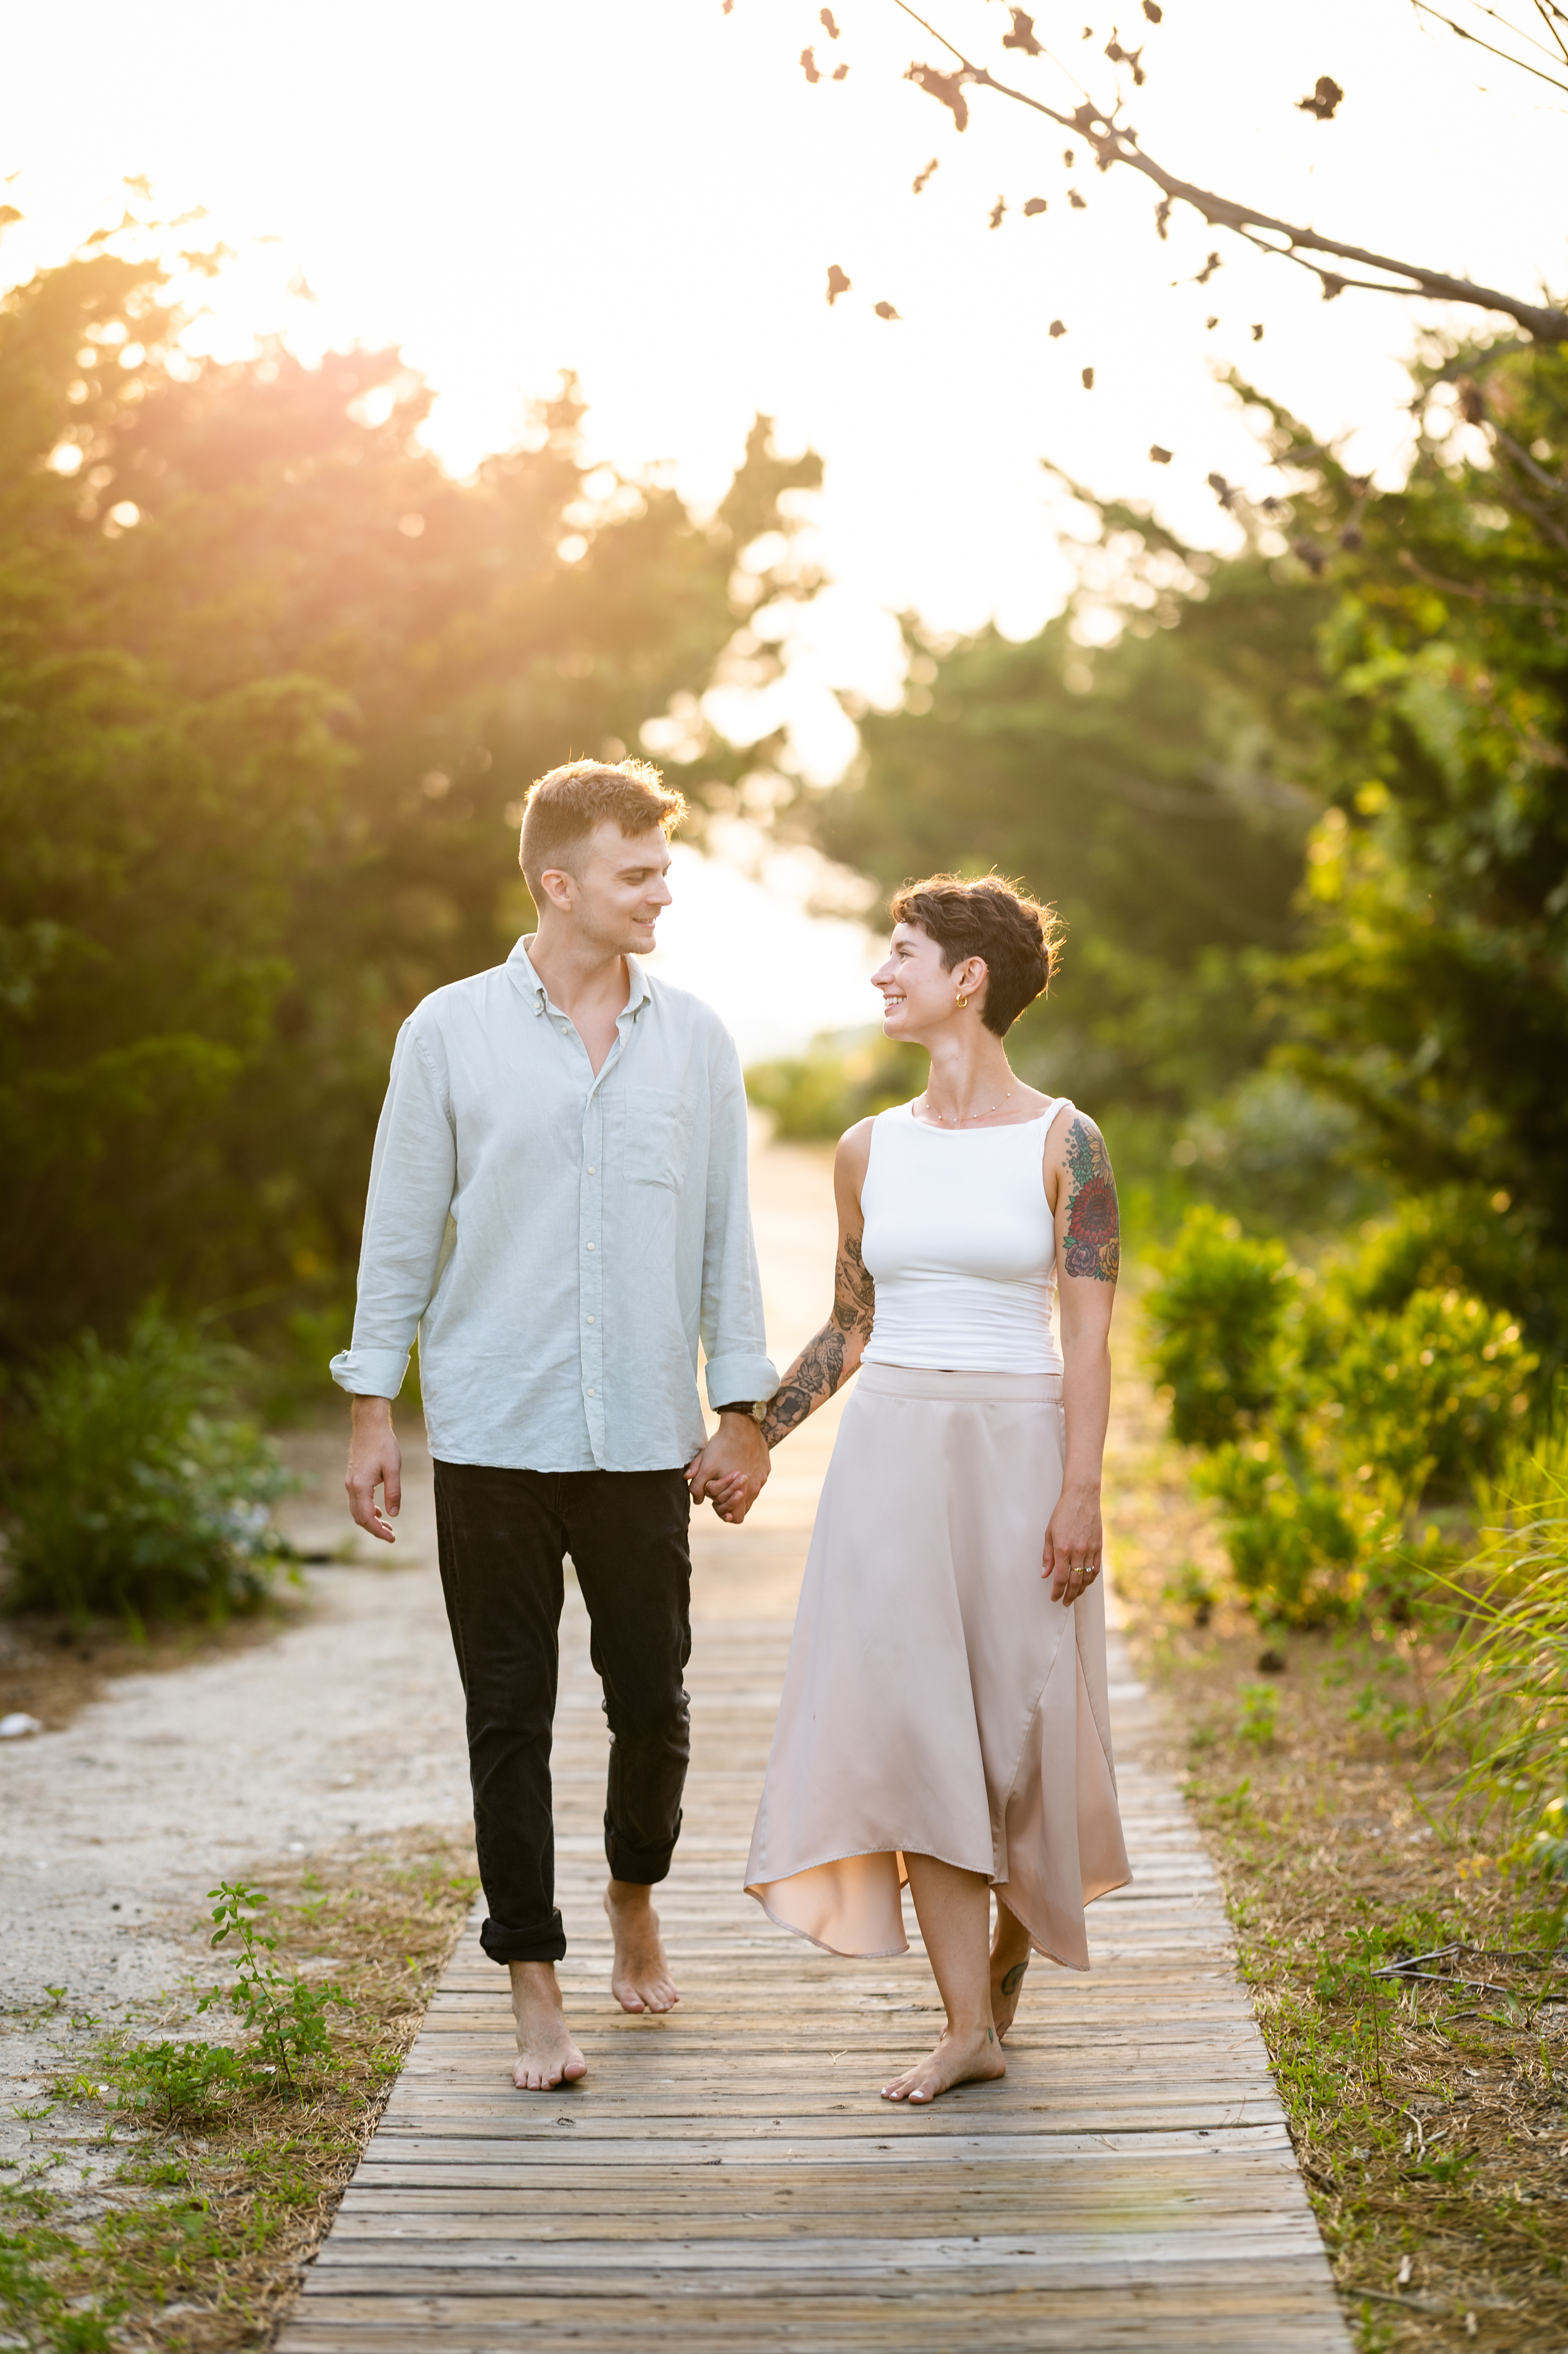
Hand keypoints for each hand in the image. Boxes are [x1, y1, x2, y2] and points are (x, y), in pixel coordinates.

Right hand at [346, 1397, 401, 1542]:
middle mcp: (351, 1487)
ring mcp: (350, 1482)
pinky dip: (367, 1509)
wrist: (369, 1425)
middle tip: (392, 1534)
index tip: (392, 1538)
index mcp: (360, 1487)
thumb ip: (393, 1493)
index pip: (367, 1518)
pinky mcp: (352, 1477)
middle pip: (359, 1517)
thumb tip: (393, 1515)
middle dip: (375, 1529)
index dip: (379, 1531)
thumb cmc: (383, 1444)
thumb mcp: (393, 1469)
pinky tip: (380, 1510)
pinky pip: (357, 1500)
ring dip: (371, 1520)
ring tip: (388, 1525)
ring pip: (357, 1510)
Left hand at [685, 1414, 769, 1523]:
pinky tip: (738, 1464)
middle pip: (744, 1507)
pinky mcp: (766, 1467)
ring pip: (751, 1493)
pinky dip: (748, 1477)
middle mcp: (756, 1488)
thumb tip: (696, 1501)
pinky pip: (757, 1479)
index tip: (715, 1502)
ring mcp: (763, 1477)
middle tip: (721, 1490)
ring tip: (728, 1475)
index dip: (724, 1512)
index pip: (737, 1518)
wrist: (741, 1424)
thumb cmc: (722, 1446)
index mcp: (743, 1493)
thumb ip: (697, 1486)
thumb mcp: (705, 1466)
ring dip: (739, 1490)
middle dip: (731, 1502)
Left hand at [1042, 1484, 1102, 1603]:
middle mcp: (1077, 1552)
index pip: (1060, 1578)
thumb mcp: (1049, 1533)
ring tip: (1074, 1595)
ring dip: (1081, 1590)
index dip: (1057, 1591)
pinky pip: (1096, 1568)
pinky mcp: (1099, 1547)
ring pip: (1087, 1578)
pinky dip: (1091, 1579)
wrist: (1081, 1498)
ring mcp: (1090, 1550)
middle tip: (1064, 1602)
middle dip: (1069, 1596)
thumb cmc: (1063, 1513)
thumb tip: (1045, 1574)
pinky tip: (1086, 1583)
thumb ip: (1047, 1556)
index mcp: (1062, 1549)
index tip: (1054, 1597)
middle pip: (1074, 1582)